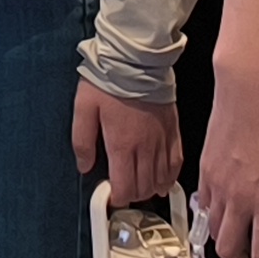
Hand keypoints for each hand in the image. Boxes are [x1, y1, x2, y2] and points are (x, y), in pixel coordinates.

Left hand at [72, 80, 181, 203]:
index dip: (118, 198)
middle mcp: (145, 147)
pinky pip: (176, 162)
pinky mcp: (173, 131)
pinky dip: (170, 176)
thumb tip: (84, 166)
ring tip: (140, 188)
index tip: (112, 197)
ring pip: (161, 179)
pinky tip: (164, 181)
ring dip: (150, 189)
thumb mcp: (83, 108)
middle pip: (143, 187)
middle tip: (123, 191)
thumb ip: (82, 142)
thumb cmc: (108, 81)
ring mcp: (162, 140)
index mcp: (122, 145)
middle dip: (132, 195)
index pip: (125, 187)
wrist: (137, 59)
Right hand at [196, 59, 258, 257]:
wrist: (247, 94)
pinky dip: (216, 214)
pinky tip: (229, 205)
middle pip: (228, 250)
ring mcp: (217, 187)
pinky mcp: (204, 172)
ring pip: (214, 229)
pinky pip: (206, 205)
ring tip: (242, 233)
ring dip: (228, 240)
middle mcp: (238, 201)